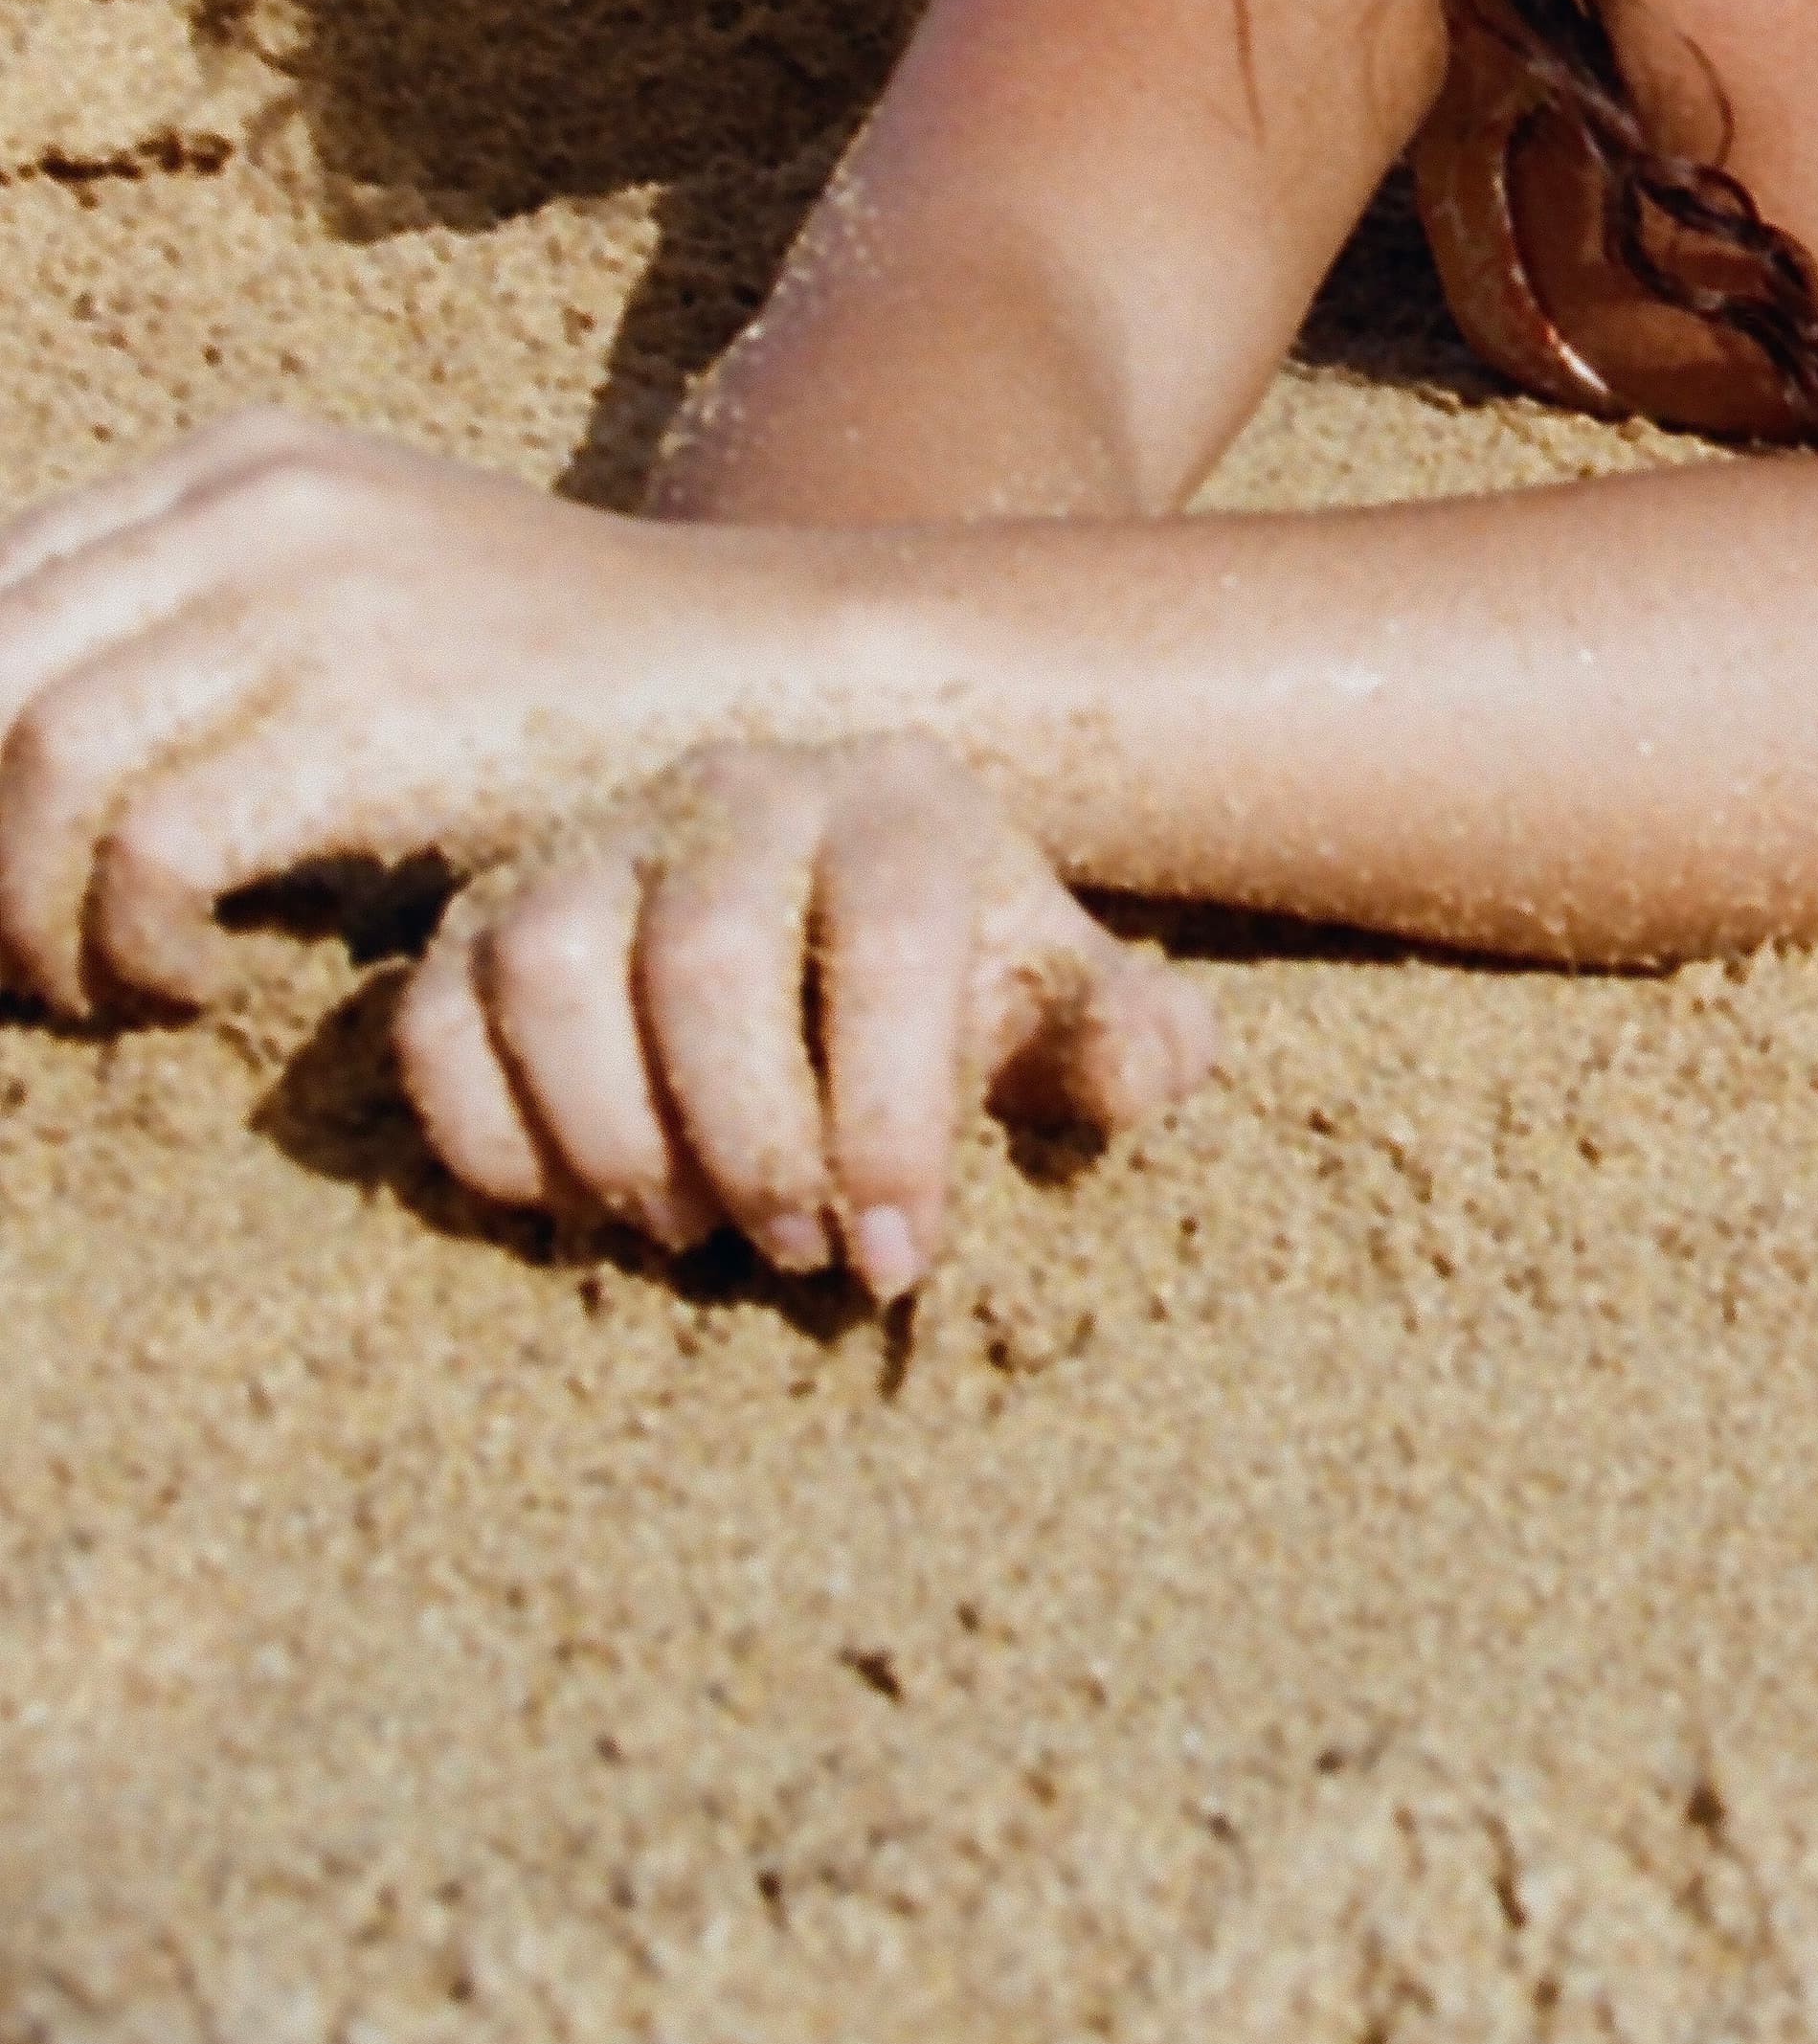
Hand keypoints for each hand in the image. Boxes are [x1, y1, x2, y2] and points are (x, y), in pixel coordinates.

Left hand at [0, 410, 807, 1011]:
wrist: (755, 674)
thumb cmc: (555, 675)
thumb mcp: (365, 588)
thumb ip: (205, 619)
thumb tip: (16, 751)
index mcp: (243, 464)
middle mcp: (259, 502)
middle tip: (10, 947)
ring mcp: (315, 598)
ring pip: (35, 760)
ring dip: (27, 911)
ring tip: (94, 980)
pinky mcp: (370, 716)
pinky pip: (151, 848)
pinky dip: (130, 942)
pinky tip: (193, 980)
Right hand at [394, 736, 1218, 1295]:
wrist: (822, 900)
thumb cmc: (956, 973)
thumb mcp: (1053, 999)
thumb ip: (1123, 1036)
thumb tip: (1156, 1061)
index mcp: (897, 800)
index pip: (892, 931)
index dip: (894, 1110)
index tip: (900, 1256)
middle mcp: (736, 787)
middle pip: (706, 950)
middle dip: (752, 1136)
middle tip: (794, 1251)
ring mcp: (594, 839)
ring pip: (552, 965)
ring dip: (614, 1134)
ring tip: (689, 1228)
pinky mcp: (478, 916)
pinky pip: (436, 1019)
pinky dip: (491, 1135)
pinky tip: (576, 1202)